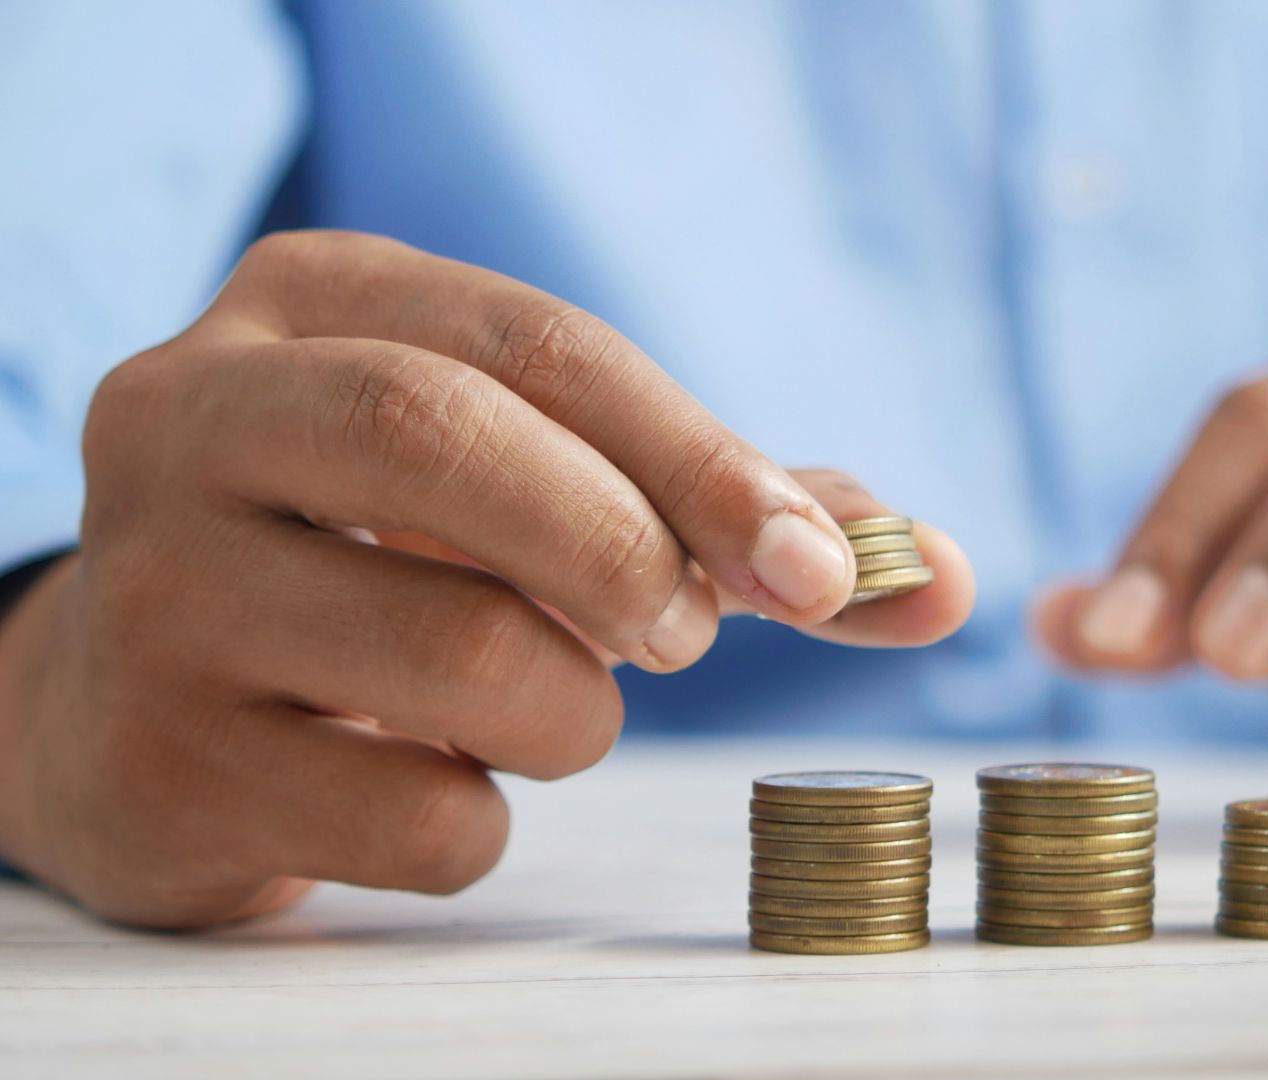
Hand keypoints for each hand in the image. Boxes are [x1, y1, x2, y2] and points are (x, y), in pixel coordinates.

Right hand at [0, 230, 972, 927]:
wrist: (142, 703)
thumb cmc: (386, 564)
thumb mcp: (528, 483)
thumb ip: (728, 514)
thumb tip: (938, 575)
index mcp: (312, 305)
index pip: (540, 345)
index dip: (703, 458)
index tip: (820, 570)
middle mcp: (195, 416)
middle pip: (447, 439)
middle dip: (624, 549)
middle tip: (685, 634)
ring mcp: (153, 590)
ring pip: (456, 654)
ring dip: (572, 712)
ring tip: (542, 707)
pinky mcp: (156, 762)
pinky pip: (414, 817)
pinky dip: (484, 822)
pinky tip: (432, 782)